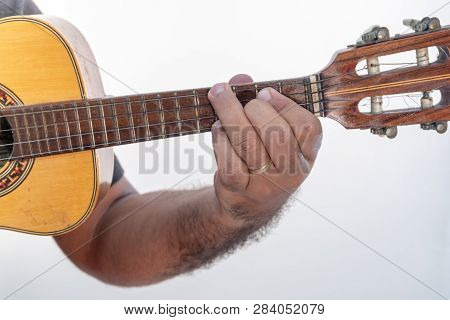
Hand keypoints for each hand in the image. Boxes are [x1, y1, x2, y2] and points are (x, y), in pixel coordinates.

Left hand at [209, 74, 321, 222]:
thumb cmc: (263, 159)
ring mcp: (265, 185)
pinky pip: (229, 161)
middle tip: (241, 98)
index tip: (265, 93)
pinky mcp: (239, 192)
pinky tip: (217, 129)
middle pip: (276, 133)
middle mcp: (291, 173)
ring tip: (219, 97)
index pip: (307, 127)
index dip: (285, 105)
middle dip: (254, 108)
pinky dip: (220, 139)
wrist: (248, 206)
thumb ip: (260, 103)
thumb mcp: (271, 135)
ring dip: (229, 114)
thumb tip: (240, 79)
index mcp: (306, 155)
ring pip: (248, 143)